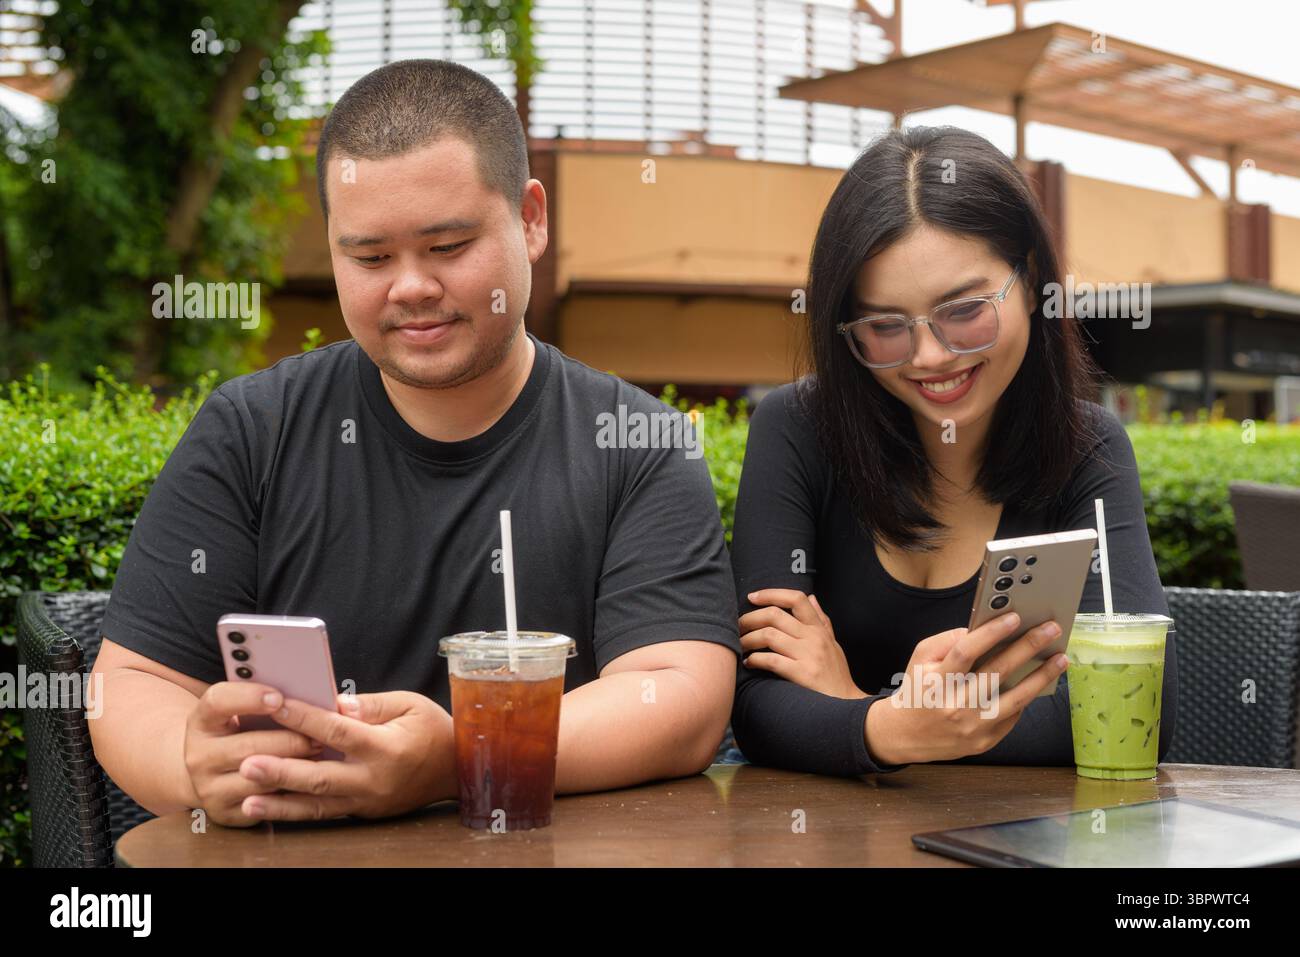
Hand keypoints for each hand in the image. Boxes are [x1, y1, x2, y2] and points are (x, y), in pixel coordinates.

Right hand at [183, 681, 333, 827]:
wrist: (213, 773)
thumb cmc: (240, 732)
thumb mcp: (242, 713)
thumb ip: (267, 701)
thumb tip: (308, 692)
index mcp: (202, 721)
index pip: (218, 702)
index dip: (249, 698)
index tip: (279, 698)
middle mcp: (198, 755)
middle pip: (247, 746)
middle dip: (289, 740)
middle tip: (321, 736)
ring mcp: (208, 788)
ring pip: (258, 777)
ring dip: (294, 768)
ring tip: (319, 757)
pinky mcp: (224, 812)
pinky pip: (263, 804)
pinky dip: (289, 792)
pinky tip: (308, 781)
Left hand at [235, 690, 455, 822]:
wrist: (457, 770)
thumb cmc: (432, 729)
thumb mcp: (409, 704)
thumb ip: (371, 704)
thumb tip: (336, 703)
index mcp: (388, 747)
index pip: (339, 731)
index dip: (306, 717)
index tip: (277, 704)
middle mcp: (375, 779)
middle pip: (321, 776)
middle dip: (281, 771)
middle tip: (247, 764)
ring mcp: (368, 801)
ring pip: (317, 805)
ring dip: (280, 804)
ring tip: (247, 800)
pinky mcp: (363, 813)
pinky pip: (325, 814)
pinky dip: (295, 812)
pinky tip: (268, 809)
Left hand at [740, 589, 864, 699]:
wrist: (847, 707)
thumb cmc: (837, 676)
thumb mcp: (834, 644)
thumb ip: (822, 621)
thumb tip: (812, 597)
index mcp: (819, 629)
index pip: (796, 599)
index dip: (771, 593)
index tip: (752, 597)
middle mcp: (814, 638)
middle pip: (775, 615)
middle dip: (750, 618)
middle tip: (737, 626)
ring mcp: (809, 656)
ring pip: (769, 635)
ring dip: (748, 639)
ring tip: (740, 646)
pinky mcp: (803, 675)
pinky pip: (772, 660)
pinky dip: (755, 659)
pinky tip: (749, 663)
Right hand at [865, 611, 1067, 765]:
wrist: (906, 734)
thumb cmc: (918, 689)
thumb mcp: (920, 658)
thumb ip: (948, 641)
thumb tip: (984, 632)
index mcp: (937, 681)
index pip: (965, 652)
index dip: (990, 633)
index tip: (1014, 617)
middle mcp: (955, 705)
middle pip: (997, 671)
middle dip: (1027, 647)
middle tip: (1051, 630)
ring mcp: (972, 726)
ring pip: (1016, 698)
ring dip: (1041, 676)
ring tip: (1060, 659)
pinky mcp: (985, 741)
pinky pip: (1012, 716)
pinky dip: (1026, 697)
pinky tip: (1038, 682)